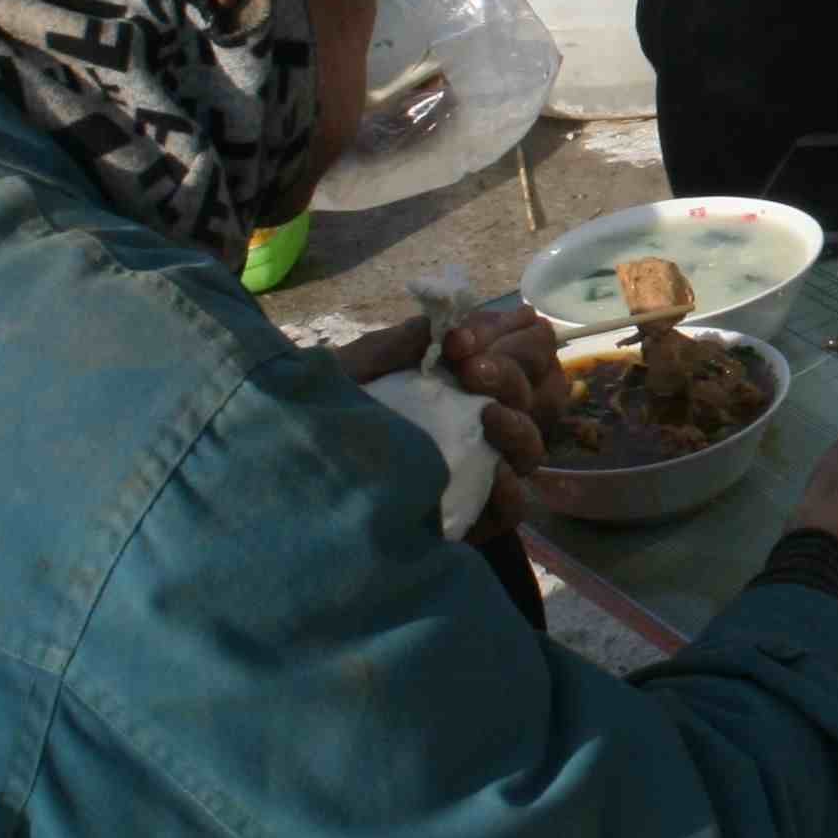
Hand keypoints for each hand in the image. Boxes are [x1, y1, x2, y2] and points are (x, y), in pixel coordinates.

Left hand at [344, 308, 566, 535]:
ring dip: (519, 423)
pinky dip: (512, 491)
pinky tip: (495, 474)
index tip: (458, 339)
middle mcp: (485, 417)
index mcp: (467, 375)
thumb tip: (444, 323)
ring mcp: (484, 466)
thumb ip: (397, 344)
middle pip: (540, 389)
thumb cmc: (330, 413)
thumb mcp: (356, 369)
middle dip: (514, 370)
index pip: (522, 344)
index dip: (505, 333)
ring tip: (488, 414)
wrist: (297, 479)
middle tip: (471, 368)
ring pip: (533, 444)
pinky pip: (514, 507)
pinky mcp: (472, 514)